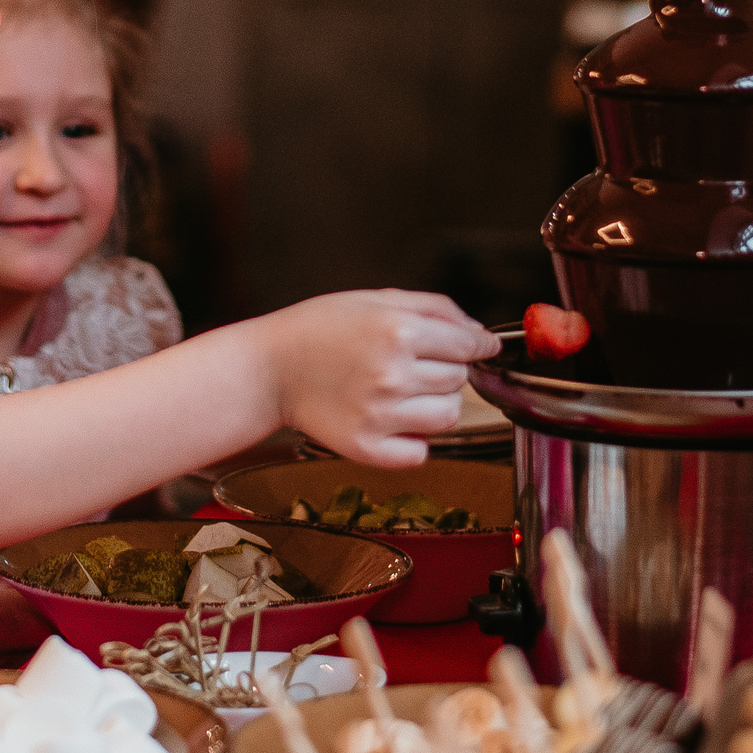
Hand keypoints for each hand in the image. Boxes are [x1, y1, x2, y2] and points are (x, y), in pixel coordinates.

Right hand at [261, 290, 500, 466]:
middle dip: (445, 370)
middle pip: (460, 380)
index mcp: (397, 331)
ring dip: (435, 405)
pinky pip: (420, 453)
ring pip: (448, 417)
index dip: (475, 346)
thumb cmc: (319, 329)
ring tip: (402, 393)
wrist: (270, 368)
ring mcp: (380, 415)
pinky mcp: (366, 448)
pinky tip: (390, 420)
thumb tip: (482, 334)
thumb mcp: (376, 299)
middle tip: (410, 365)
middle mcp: (392, 374)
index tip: (476, 349)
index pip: (468, 346)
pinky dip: (413, 440)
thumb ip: (435, 308)